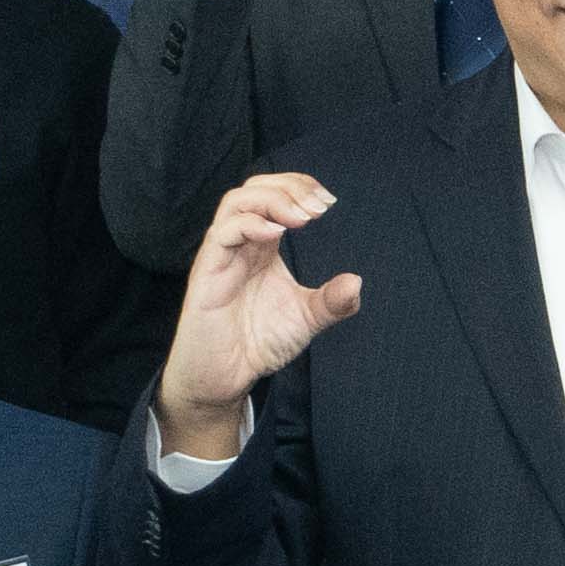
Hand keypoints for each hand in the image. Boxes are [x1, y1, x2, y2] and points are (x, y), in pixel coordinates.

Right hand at [150, 169, 359, 458]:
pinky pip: (222, 234)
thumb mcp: (305, 319)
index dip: (300, 187)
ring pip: (236, 202)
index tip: (330, 202)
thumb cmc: (258, 343)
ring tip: (303, 217)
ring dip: (272, 200)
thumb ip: (331, 302)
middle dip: (289, 187)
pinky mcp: (207, 272)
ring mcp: (221, 255)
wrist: (225, 378)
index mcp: (262, 246)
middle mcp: (240, 243)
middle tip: (321, 206)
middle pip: (254, 188)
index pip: (274, 194)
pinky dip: (251, 225)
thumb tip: (357, 282)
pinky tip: (277, 235)